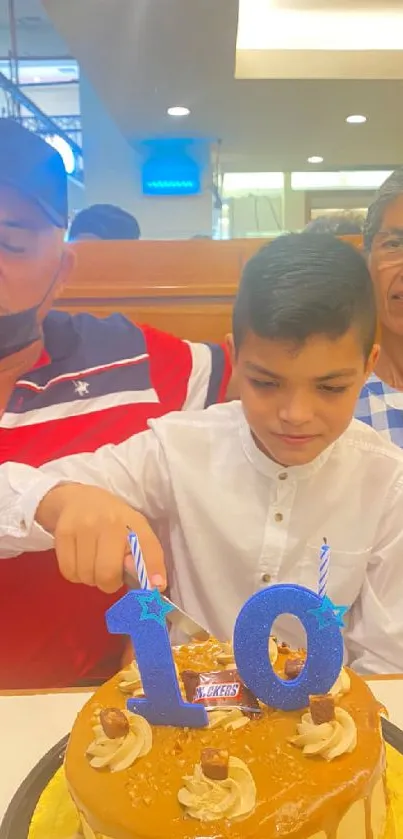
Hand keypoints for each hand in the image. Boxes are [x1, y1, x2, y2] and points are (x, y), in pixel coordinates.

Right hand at [35, 483, 165, 593]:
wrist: (80, 499)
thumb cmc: (113, 522)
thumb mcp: (135, 533)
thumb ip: (146, 557)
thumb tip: (156, 586)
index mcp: (135, 523)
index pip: (148, 549)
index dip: (152, 570)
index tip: (156, 587)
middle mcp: (111, 522)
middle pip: (108, 574)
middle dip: (108, 583)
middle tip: (108, 573)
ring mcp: (85, 525)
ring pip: (86, 575)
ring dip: (90, 578)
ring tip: (92, 562)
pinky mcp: (64, 532)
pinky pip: (69, 571)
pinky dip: (74, 574)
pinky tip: (79, 560)